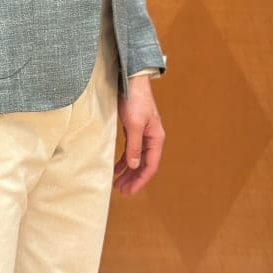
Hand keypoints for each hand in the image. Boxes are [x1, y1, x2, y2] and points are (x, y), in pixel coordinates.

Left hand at [113, 75, 164, 193]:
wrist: (131, 81)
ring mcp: (143, 135)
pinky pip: (130, 150)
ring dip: (128, 171)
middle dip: (133, 179)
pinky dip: (123, 160)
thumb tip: (133, 165)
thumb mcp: (134, 125)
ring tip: (117, 183)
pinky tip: (116, 167)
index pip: (150, 166)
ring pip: (136, 159)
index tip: (130, 191)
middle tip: (121, 191)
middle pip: (143, 165)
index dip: (140, 180)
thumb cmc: (136, 100)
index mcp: (156, 139)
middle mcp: (151, 139)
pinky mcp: (133, 129)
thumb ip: (134, 146)